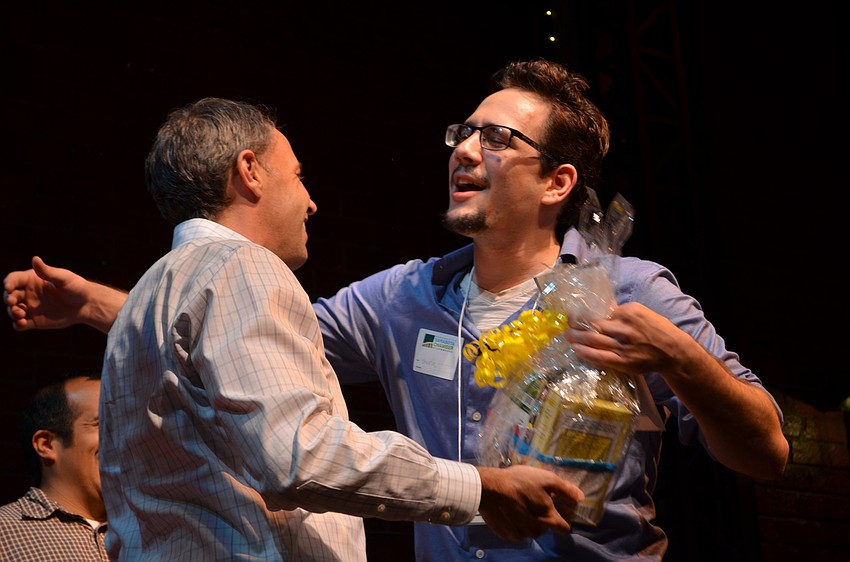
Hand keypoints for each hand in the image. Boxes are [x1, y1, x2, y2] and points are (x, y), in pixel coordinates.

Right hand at [3, 256, 109, 331]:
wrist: (86, 304)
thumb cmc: (76, 287)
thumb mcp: (63, 278)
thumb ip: (47, 271)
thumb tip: (35, 258)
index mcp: (31, 279)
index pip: (14, 279)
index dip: (9, 283)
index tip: (8, 287)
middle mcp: (28, 293)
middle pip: (10, 295)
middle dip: (8, 299)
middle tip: (13, 302)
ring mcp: (30, 307)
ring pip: (13, 310)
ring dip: (12, 312)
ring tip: (20, 314)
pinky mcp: (34, 320)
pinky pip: (20, 324)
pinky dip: (18, 324)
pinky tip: (23, 323)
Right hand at [475, 465, 582, 540]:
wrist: (488, 489)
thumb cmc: (519, 482)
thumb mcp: (546, 479)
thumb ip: (565, 490)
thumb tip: (581, 498)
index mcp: (548, 519)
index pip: (564, 528)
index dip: (563, 518)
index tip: (556, 509)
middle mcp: (536, 531)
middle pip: (546, 528)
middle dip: (542, 517)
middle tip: (532, 500)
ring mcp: (519, 535)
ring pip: (530, 530)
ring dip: (528, 520)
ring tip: (519, 504)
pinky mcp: (506, 535)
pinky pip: (516, 531)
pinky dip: (515, 523)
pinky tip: (509, 510)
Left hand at [564, 301, 688, 376]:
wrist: (674, 352)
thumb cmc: (657, 330)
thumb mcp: (641, 313)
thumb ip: (621, 311)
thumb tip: (602, 308)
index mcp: (629, 312)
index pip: (600, 311)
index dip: (584, 314)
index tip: (574, 314)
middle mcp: (625, 327)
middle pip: (593, 325)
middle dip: (576, 325)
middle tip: (567, 325)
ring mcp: (624, 345)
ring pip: (594, 340)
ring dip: (577, 338)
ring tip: (567, 336)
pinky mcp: (624, 361)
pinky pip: (600, 357)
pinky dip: (586, 353)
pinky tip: (576, 350)